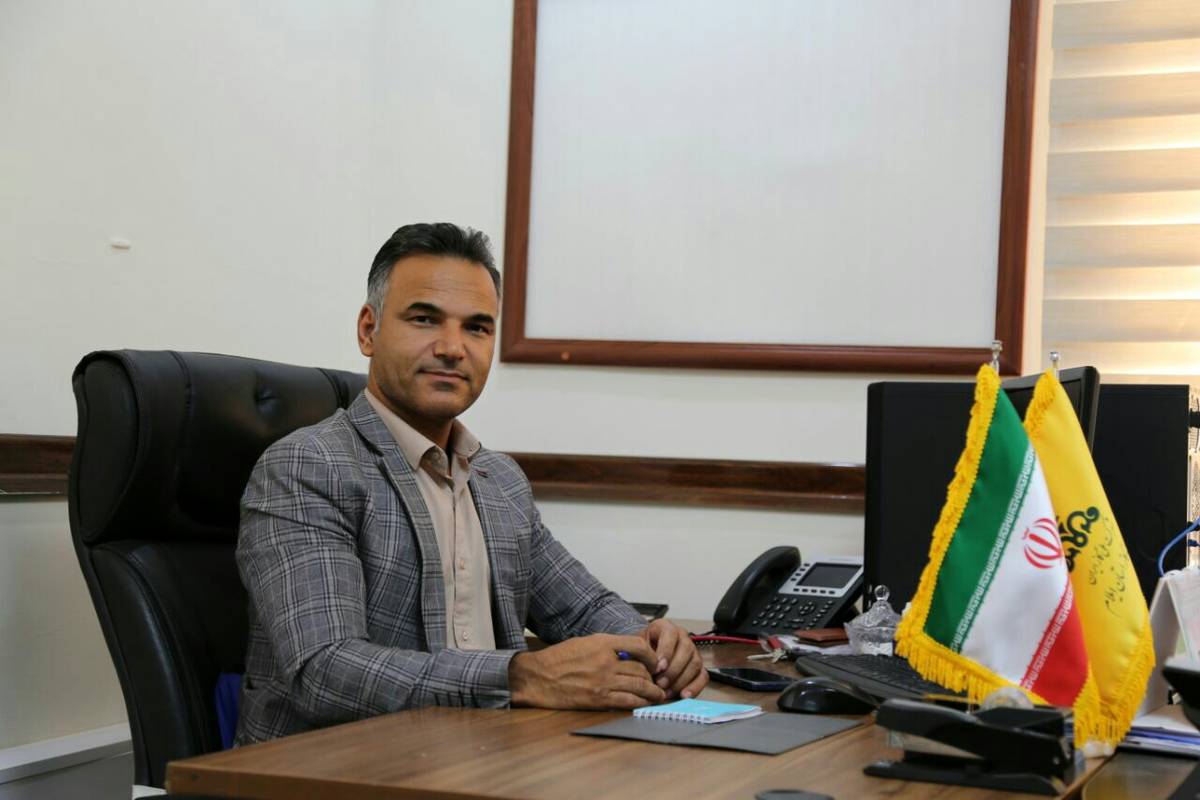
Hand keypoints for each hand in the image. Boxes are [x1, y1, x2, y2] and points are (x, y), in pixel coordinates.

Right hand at [508, 633, 665, 709]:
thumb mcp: (585, 642)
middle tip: (657, 680)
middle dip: (653, 676)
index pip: (639, 645)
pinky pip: (627, 701)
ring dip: (652, 691)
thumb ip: (608, 646)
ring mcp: (603, 681)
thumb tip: (631, 653)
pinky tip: (645, 703)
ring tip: (658, 694)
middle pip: (641, 668)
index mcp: (603, 643)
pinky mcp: (598, 699)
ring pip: (639, 686)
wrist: (538, 677)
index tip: (655, 661)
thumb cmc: (559, 658)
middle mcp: (606, 661)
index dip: (652, 655)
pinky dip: (640, 703)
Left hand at [641, 619, 706, 699]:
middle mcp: (682, 636)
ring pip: (695, 663)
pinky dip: (695, 687)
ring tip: (667, 692)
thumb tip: (645, 671)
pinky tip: (684, 695)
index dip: (666, 651)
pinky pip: (703, 676)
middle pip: (686, 649)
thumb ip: (641, 656)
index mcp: (665, 627)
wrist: (646, 655)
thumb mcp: (637, 648)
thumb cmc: (642, 651)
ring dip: (681, 680)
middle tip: (660, 684)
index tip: (658, 668)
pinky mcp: (699, 666)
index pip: (670, 634)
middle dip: (673, 670)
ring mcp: (693, 651)